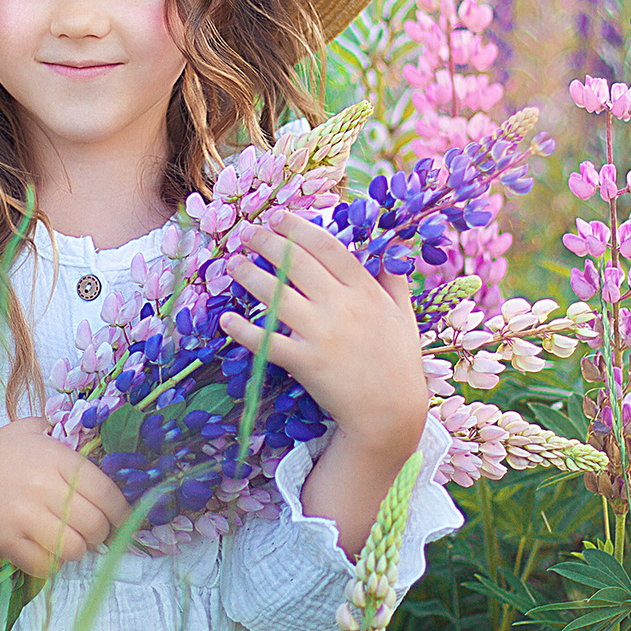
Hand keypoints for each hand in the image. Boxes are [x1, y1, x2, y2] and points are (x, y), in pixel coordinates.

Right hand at [0, 417, 131, 579]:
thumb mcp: (29, 431)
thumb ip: (62, 434)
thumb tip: (97, 443)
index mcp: (56, 457)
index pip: (107, 492)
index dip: (122, 513)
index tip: (123, 520)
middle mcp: (44, 486)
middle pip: (95, 525)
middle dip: (100, 535)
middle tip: (93, 534)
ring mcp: (24, 516)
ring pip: (74, 548)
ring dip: (76, 550)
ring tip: (68, 542)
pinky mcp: (7, 541)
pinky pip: (46, 565)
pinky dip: (52, 564)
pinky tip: (46, 553)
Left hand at [218, 213, 428, 458]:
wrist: (391, 415)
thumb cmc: (399, 363)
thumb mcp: (404, 315)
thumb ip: (394, 280)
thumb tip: (389, 251)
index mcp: (365, 290)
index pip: (326, 247)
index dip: (298, 228)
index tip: (277, 216)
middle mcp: (342, 307)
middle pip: (295, 263)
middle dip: (266, 242)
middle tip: (245, 232)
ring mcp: (322, 334)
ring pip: (276, 296)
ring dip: (249, 275)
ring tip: (231, 264)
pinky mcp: (305, 363)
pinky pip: (267, 341)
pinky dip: (243, 330)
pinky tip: (226, 319)